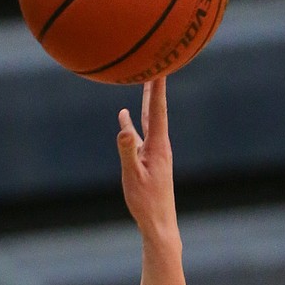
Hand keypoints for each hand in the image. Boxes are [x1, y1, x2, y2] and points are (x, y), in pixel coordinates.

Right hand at [117, 76, 176, 236]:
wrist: (159, 224)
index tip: (161, 63)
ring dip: (146, 100)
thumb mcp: (133, 176)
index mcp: (158, 145)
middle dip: (155, 84)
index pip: (158, 109)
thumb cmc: (146, 203)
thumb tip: (124, 128)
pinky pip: (139, 134)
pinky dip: (132, 122)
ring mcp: (154, 152)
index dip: (158, 85)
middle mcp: (160, 145)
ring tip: (144, 81)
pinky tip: (123, 116)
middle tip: (156, 61)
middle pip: (157, 108)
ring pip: (149, 119)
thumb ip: (127, 151)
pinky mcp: (148, 160)